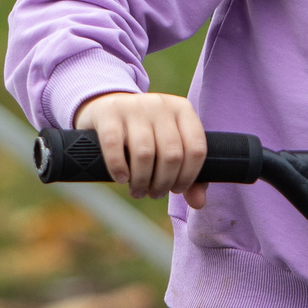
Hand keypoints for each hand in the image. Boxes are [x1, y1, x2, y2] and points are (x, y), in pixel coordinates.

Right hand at [74, 91, 210, 205]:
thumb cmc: (146, 133)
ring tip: (138, 190)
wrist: (109, 107)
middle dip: (163, 183)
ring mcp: (134, 106)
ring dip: (141, 181)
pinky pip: (115, 146)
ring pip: (144, 153)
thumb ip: (187, 173)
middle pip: (171, 155)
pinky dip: (118, 168)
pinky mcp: (109, 112)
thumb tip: (198, 203)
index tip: (176, 189)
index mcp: (183, 110)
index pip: (196, 149)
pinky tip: (121, 178)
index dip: (188, 177)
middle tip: (154, 193)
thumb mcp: (169, 146)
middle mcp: (161, 105)